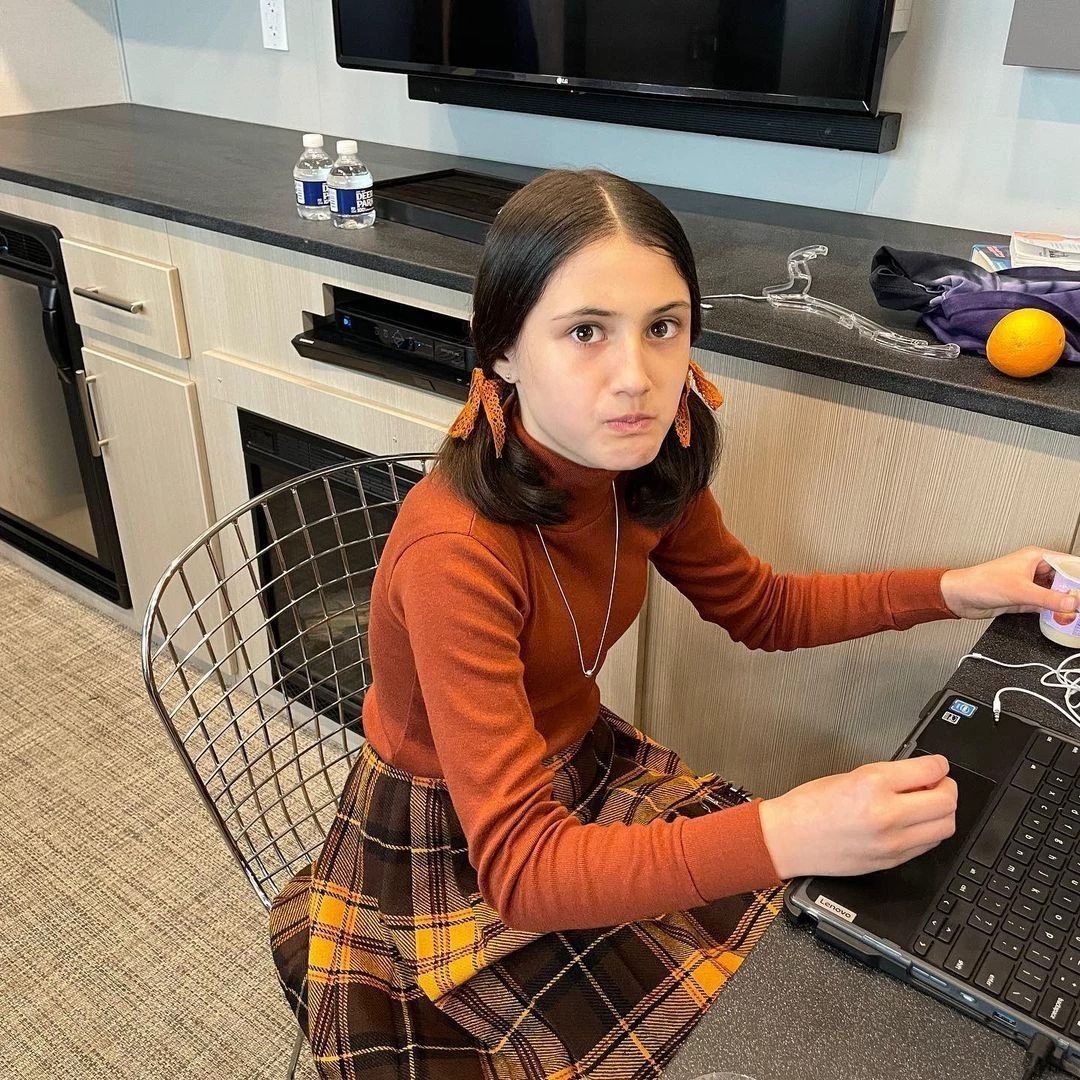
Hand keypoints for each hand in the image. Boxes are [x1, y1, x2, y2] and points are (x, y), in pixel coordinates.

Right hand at [758, 754, 956, 878]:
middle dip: (948, 788)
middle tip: (938, 783)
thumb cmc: (809, 805)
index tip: (938, 764)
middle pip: (946, 802)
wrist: (788, 839)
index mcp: (873, 785)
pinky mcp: (891, 861)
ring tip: (928, 804)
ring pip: (945, 827)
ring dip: (943, 812)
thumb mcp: (849, 776)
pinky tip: (916, 822)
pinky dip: (930, 831)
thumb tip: (921, 777)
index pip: (930, 771)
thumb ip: (888, 776)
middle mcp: (887, 815)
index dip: (939, 765)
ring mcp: (892, 843)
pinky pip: (928, 845)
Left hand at [940, 546, 1078, 620]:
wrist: (959, 597)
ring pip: (1056, 593)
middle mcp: (1034, 569)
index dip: (1078, 576)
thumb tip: (1073, 603)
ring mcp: (1029, 584)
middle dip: (1075, 591)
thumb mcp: (1020, 591)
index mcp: (1035, 557)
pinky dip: (1054, 611)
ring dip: (1065, 603)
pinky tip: (1061, 618)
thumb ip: (1049, 599)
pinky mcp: (1024, 598)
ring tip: (1075, 612)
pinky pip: (1046, 604)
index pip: (1068, 563)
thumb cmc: (980, 582)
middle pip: (1064, 579)